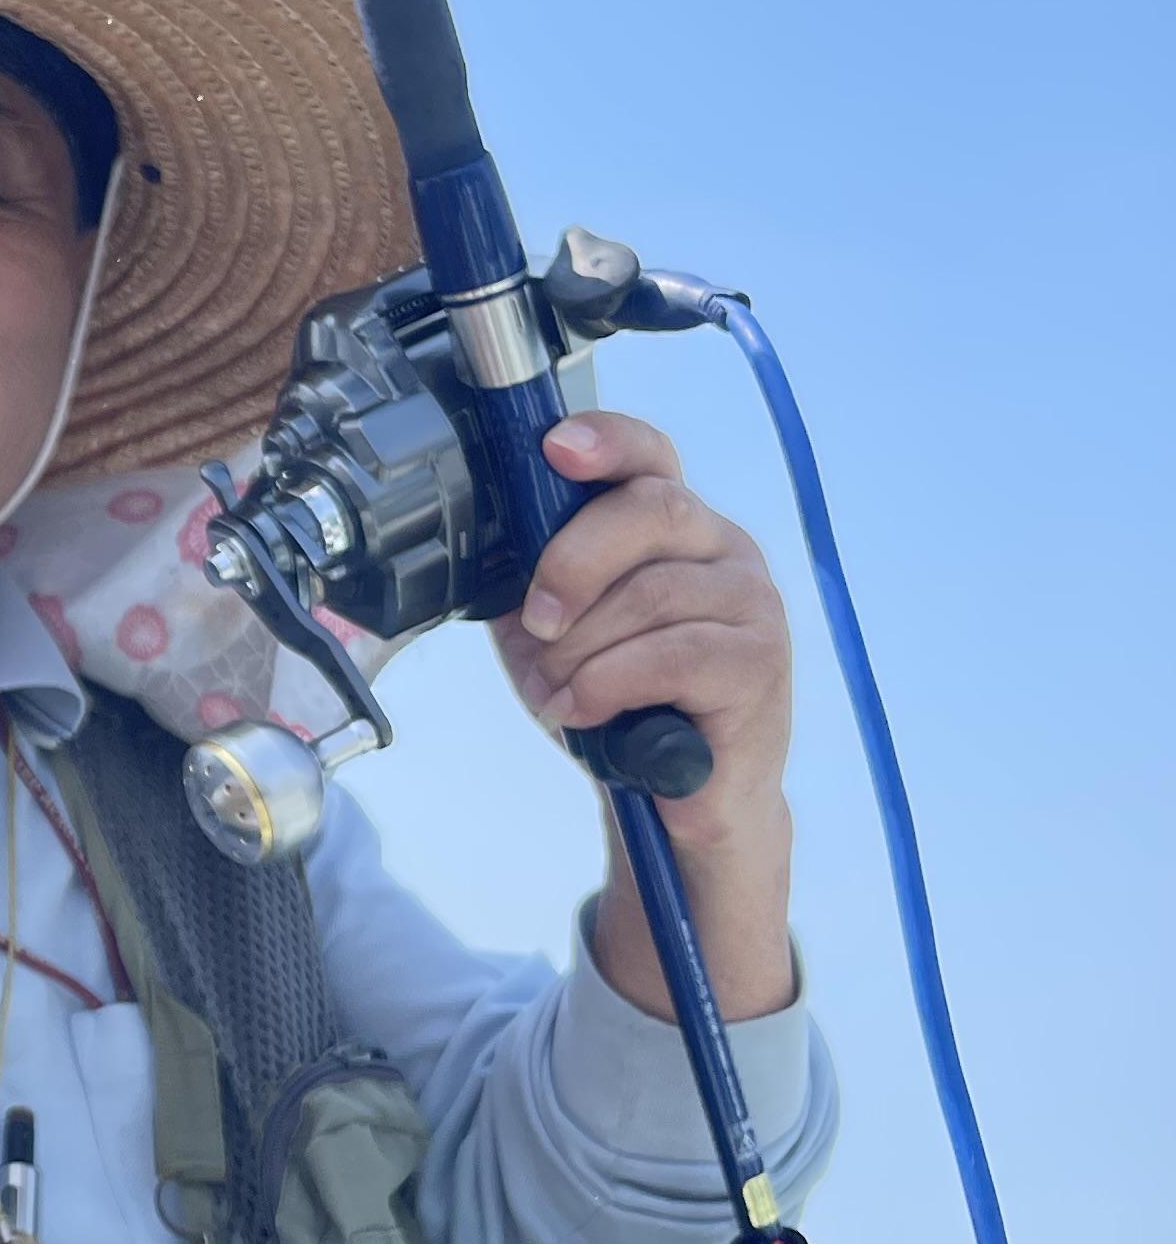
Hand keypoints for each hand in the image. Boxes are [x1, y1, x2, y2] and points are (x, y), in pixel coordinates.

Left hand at [492, 410, 799, 1022]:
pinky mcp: (760, 664)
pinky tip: (587, 711)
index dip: (607, 440)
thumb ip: (530, 583)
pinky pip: (672, 654)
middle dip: (574, 563)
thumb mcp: (554, 636)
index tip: (554, 448)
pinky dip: (610, 685)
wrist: (674, 803)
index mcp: (676, 530)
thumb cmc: (620, 708)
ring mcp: (753, 604)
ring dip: (585, 650)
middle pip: (653, 509)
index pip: (651, 456)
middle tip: (538, 622)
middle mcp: (725, 552)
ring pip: (653, 594)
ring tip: (564, 694)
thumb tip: (484, 541)